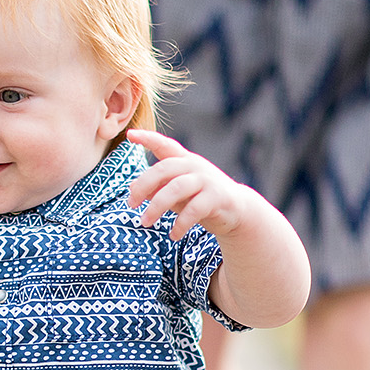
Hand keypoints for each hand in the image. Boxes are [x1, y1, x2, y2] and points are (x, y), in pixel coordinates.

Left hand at [127, 128, 247, 239]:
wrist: (238, 210)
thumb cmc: (202, 199)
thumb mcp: (178, 192)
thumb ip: (160, 189)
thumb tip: (135, 192)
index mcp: (184, 161)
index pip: (165, 145)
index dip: (148, 138)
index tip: (130, 135)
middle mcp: (195, 166)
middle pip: (164, 169)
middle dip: (143, 185)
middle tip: (130, 204)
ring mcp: (207, 180)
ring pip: (176, 189)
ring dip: (157, 207)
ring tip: (145, 223)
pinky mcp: (217, 197)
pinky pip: (193, 210)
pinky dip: (180, 224)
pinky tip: (173, 235)